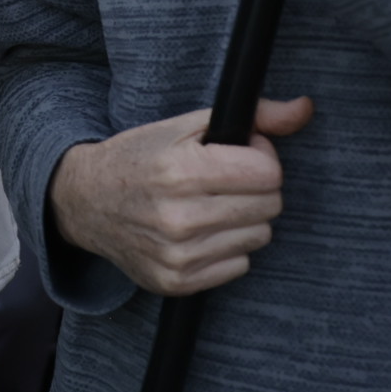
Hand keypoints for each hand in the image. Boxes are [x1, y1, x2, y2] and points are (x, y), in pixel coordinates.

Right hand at [48, 96, 314, 296]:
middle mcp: (179, 218)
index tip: (237, 154)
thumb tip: (304, 109)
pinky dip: (226, 247)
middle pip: (270, 205)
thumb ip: (254, 116)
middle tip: (223, 180)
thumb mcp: (187, 126)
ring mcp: (178, 256)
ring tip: (209, 206)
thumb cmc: (140, 158)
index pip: (268, 172)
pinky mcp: (176, 282)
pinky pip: (239, 265)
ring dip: (243, 219)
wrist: (85, 202)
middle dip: (255, 188)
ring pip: (259, 236)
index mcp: (181, 171)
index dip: (259, 157)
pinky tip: (200, 231)